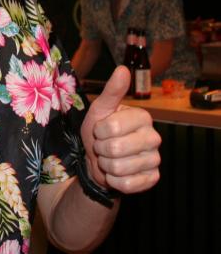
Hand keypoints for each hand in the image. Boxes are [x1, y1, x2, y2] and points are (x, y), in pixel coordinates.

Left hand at [80, 65, 160, 193]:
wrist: (98, 160)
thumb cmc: (99, 131)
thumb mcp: (100, 109)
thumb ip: (112, 91)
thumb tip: (123, 69)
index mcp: (143, 117)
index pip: (112, 127)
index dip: (99, 131)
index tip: (100, 129)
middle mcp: (154, 137)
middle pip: (116, 149)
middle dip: (101, 149)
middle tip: (103, 146)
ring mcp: (155, 160)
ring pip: (120, 168)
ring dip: (106, 165)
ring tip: (109, 158)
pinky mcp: (153, 179)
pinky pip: (127, 184)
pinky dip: (114, 180)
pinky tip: (117, 173)